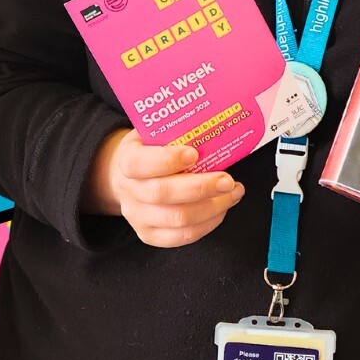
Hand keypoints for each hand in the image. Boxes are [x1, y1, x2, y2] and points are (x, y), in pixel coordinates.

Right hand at [89, 131, 242, 247]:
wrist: (130, 178)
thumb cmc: (151, 152)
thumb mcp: (154, 135)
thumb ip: (174, 132)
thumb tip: (209, 123)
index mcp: (126, 161)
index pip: (140, 163)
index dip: (167, 160)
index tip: (194, 153)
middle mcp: (129, 191)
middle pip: (163, 194)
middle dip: (201, 187)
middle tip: (227, 180)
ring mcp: (138, 216)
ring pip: (178, 219)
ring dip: (212, 207)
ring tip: (233, 193)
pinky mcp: (150, 235)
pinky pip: (183, 236)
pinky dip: (209, 223)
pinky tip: (222, 209)